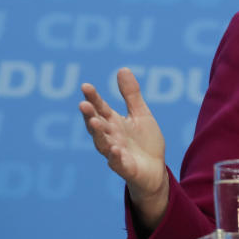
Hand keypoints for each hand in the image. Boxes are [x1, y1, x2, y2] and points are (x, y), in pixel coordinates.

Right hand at [79, 68, 168, 227]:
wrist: (155, 169)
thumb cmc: (144, 142)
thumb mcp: (141, 114)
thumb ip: (131, 95)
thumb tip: (122, 69)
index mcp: (113, 123)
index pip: (100, 108)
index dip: (93, 98)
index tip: (86, 86)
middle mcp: (110, 137)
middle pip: (97, 125)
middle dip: (90, 115)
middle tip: (83, 104)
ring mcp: (115, 153)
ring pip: (102, 143)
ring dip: (98, 133)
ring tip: (94, 122)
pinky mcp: (125, 168)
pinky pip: (118, 162)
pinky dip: (115, 156)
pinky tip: (115, 149)